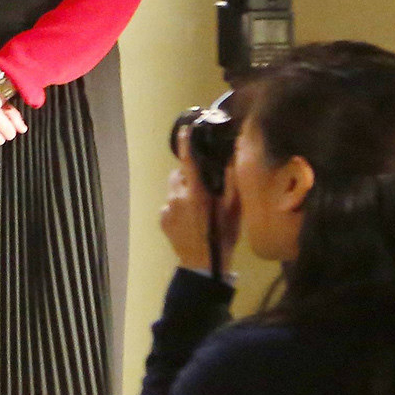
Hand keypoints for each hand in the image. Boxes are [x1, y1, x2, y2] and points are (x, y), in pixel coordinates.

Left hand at [159, 136, 238, 275]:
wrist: (202, 263)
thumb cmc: (222, 235)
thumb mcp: (232, 209)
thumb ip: (230, 183)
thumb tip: (230, 160)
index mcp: (196, 193)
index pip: (188, 162)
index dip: (186, 144)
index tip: (185, 131)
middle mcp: (178, 197)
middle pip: (179, 175)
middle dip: (189, 177)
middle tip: (203, 189)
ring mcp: (167, 208)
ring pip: (173, 190)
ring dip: (183, 192)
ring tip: (196, 207)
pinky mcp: (161, 218)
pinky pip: (169, 204)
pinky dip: (177, 206)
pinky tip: (188, 219)